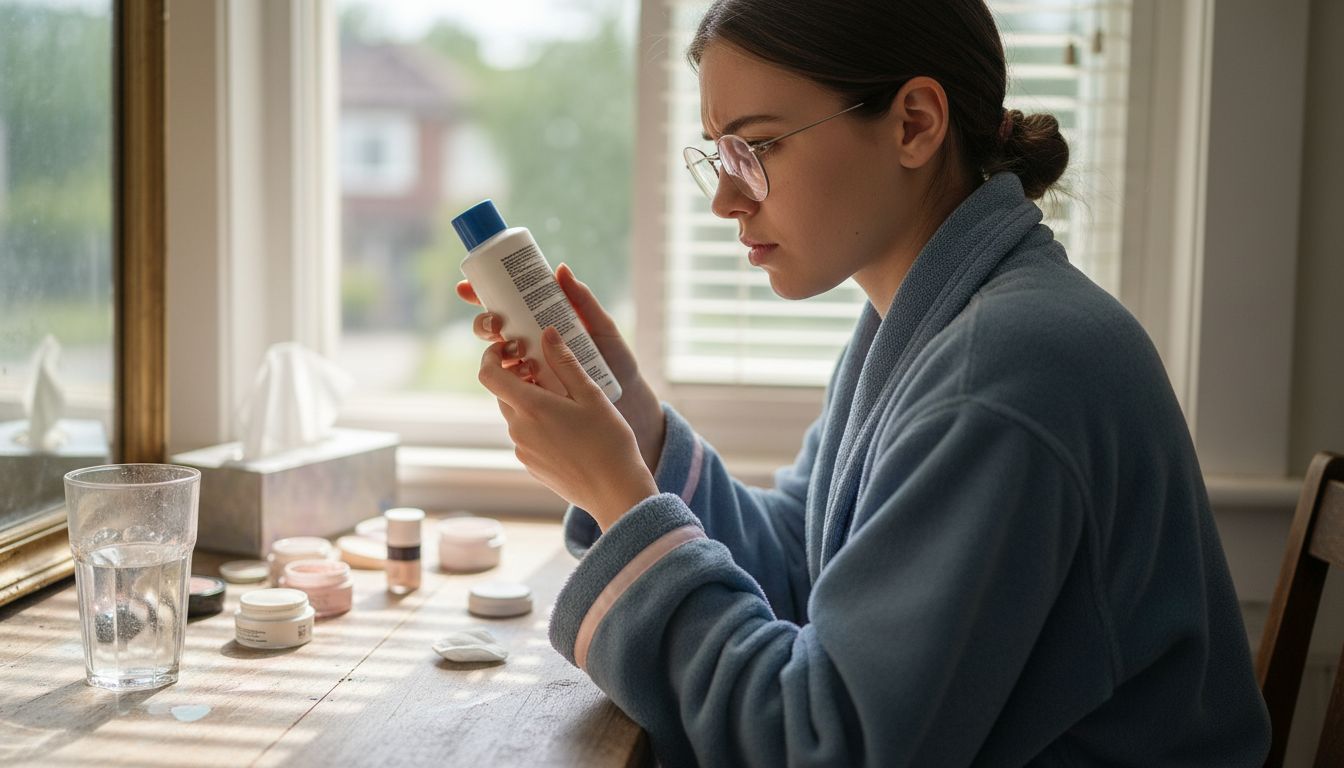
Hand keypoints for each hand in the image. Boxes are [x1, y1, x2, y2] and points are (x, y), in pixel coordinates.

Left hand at [457, 263, 666, 472]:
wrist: (615, 492)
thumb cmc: (608, 441)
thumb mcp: (591, 395)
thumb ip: (565, 362)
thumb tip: (547, 333)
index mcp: (530, 407)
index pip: (489, 375)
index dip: (491, 357)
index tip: (508, 348)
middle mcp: (519, 429)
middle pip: (503, 394)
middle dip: (518, 378)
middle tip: (546, 369)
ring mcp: (523, 450)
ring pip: (516, 415)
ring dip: (530, 402)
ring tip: (563, 400)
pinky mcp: (531, 466)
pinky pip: (526, 436)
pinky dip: (537, 424)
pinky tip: (567, 428)